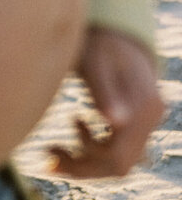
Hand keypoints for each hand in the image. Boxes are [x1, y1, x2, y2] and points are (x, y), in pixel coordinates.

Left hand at [48, 26, 163, 177]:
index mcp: (145, 107)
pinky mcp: (137, 125)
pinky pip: (119, 151)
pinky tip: (74, 128)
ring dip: (86, 162)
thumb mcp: (95, 63)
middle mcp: (152, 119)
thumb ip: (104, 91)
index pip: (117, 155)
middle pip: (119, 164)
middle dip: (81, 166)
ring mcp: (147, 124)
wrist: (117, 33)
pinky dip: (94, 152)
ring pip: (119, 162)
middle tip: (47, 154)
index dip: (83, 162)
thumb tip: (116, 122)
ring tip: (53, 148)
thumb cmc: (100, 44)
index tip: (48, 151)